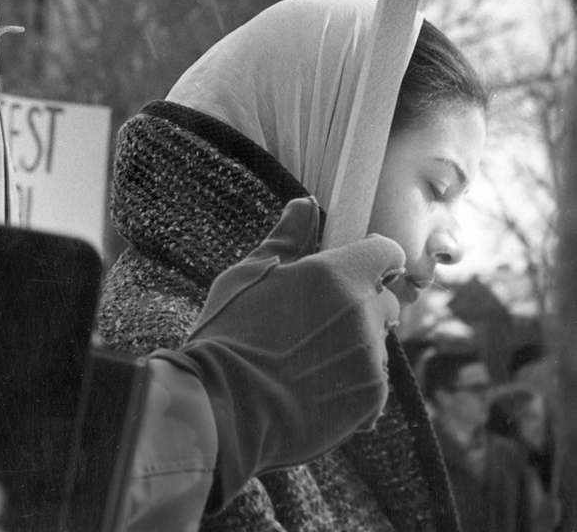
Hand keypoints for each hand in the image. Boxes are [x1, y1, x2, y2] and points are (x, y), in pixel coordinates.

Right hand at [151, 196, 402, 505]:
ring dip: (355, 344)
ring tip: (307, 357)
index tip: (354, 267)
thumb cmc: (230, 333)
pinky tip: (313, 385)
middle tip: (318, 319)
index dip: (372, 258)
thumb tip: (304, 204)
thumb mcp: (250, 273)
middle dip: (362, 304)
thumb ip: (287, 237)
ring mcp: (371, 358)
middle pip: (385, 300)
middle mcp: (363, 312)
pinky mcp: (371, 399)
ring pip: (378, 342)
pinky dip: (353, 382)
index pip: (387, 252)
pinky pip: (374, 381)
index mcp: (336, 273)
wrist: (224, 406)